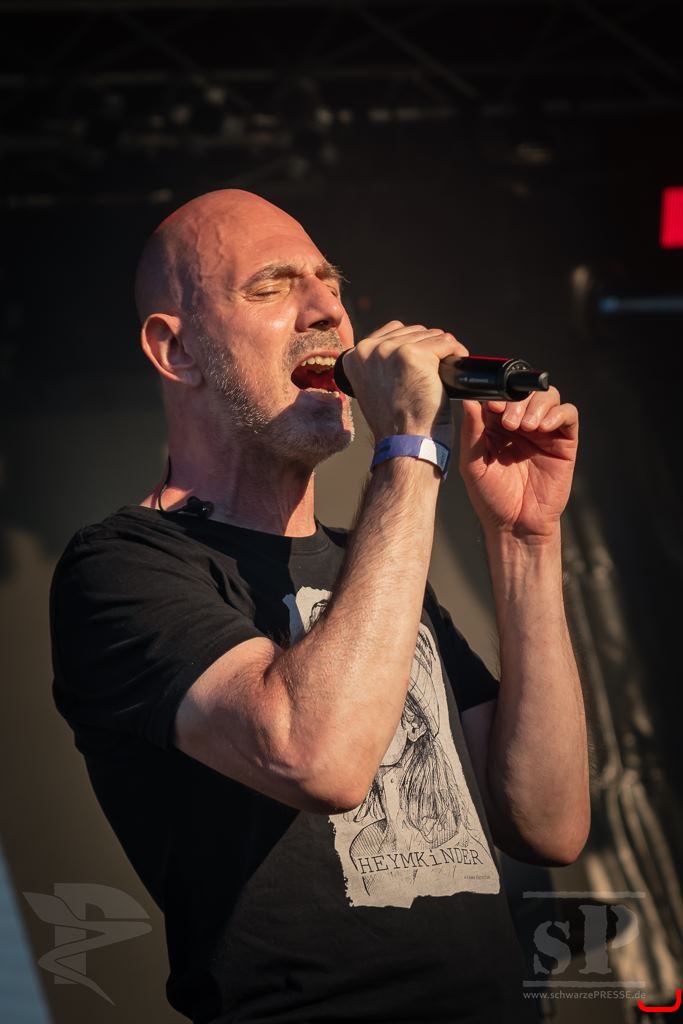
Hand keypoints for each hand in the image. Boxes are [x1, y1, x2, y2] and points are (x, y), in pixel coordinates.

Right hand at [341, 321, 468, 447]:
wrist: (405, 443)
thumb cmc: (396, 425)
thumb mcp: (377, 389)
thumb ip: (383, 365)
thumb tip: (407, 345)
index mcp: (355, 357)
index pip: (394, 331)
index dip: (414, 345)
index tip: (423, 365)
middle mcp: (369, 349)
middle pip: (414, 331)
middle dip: (430, 348)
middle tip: (437, 373)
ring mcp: (390, 350)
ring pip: (431, 336)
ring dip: (444, 352)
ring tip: (446, 373)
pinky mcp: (413, 355)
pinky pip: (445, 343)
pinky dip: (456, 354)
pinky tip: (456, 368)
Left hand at [458, 387, 578, 540]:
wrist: (515, 525)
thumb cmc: (491, 497)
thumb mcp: (473, 464)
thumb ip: (472, 431)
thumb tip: (469, 399)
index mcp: (496, 425)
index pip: (501, 394)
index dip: (498, 394)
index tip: (493, 406)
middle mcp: (521, 423)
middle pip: (527, 391)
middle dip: (518, 401)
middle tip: (510, 422)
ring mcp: (544, 431)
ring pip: (549, 397)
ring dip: (537, 405)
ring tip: (526, 427)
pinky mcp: (564, 442)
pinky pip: (569, 415)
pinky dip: (558, 414)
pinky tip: (543, 428)